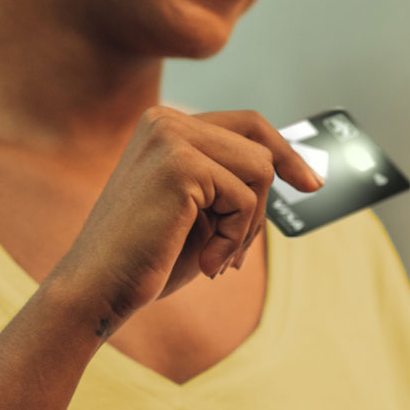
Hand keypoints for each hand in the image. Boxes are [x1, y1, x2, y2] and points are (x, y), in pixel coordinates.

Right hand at [46, 107, 321, 335]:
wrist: (98, 289)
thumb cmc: (148, 259)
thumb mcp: (200, 212)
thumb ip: (234, 183)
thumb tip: (297, 170)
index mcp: (164, 125)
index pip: (246, 123)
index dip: (284, 152)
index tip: (311, 183)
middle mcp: (165, 120)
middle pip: (259, 148)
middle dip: (259, 207)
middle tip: (232, 253)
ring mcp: (170, 137)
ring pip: (259, 170)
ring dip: (246, 226)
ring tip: (215, 257)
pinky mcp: (180, 164)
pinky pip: (245, 198)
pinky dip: (234, 239)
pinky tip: (205, 262)